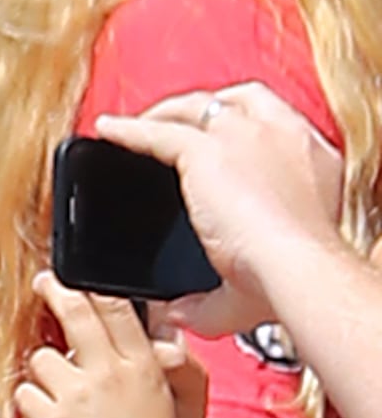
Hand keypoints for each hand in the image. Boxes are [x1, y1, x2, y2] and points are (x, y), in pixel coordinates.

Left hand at [15, 273, 199, 417]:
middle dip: (56, 292)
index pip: (117, 311)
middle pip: (78, 315)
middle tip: (42, 282)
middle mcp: (111, 372)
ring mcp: (79, 394)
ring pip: (42, 359)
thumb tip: (154, 338)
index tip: (73, 275)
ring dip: (46, 376)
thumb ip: (156, 365)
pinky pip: (26, 395)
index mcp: (144, 366)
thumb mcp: (165, 399)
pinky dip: (32, 406)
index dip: (92, 287)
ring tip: (64, 403)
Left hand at [95, 85, 352, 338]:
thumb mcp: (267, 270)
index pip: (270, 127)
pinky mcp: (206, 149)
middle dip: (198, 112)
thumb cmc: (293, 277)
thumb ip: (215, 293)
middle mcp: (282, 135)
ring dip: (162, 114)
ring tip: (135, 125)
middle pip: (233, 105)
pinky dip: (128, 130)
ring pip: (194, 109)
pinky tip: (107, 131)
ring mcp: (244, 136)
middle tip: (170, 127)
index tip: (217, 145)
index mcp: (309, 160)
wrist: (298, 268)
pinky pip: (157, 131)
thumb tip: (179, 312)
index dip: (239, 130)